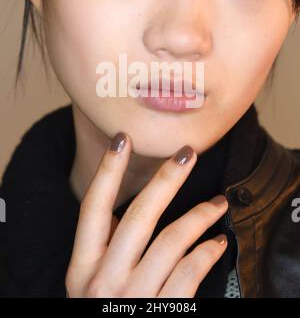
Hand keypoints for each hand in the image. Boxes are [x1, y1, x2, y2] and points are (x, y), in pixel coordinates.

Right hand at [65, 133, 227, 297]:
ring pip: (171, 241)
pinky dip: (207, 253)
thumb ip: (106, 247)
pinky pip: (190, 274)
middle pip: (138, 217)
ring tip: (217, 202)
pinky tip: (217, 242)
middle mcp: (103, 282)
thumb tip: (128, 205)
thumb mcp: (91, 283)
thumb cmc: (105, 312)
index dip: (107, 172)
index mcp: (82, 269)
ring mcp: (133, 300)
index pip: (91, 209)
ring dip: (199, 215)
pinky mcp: (162, 315)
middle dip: (165, 180)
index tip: (123, 140)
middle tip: (187, 153)